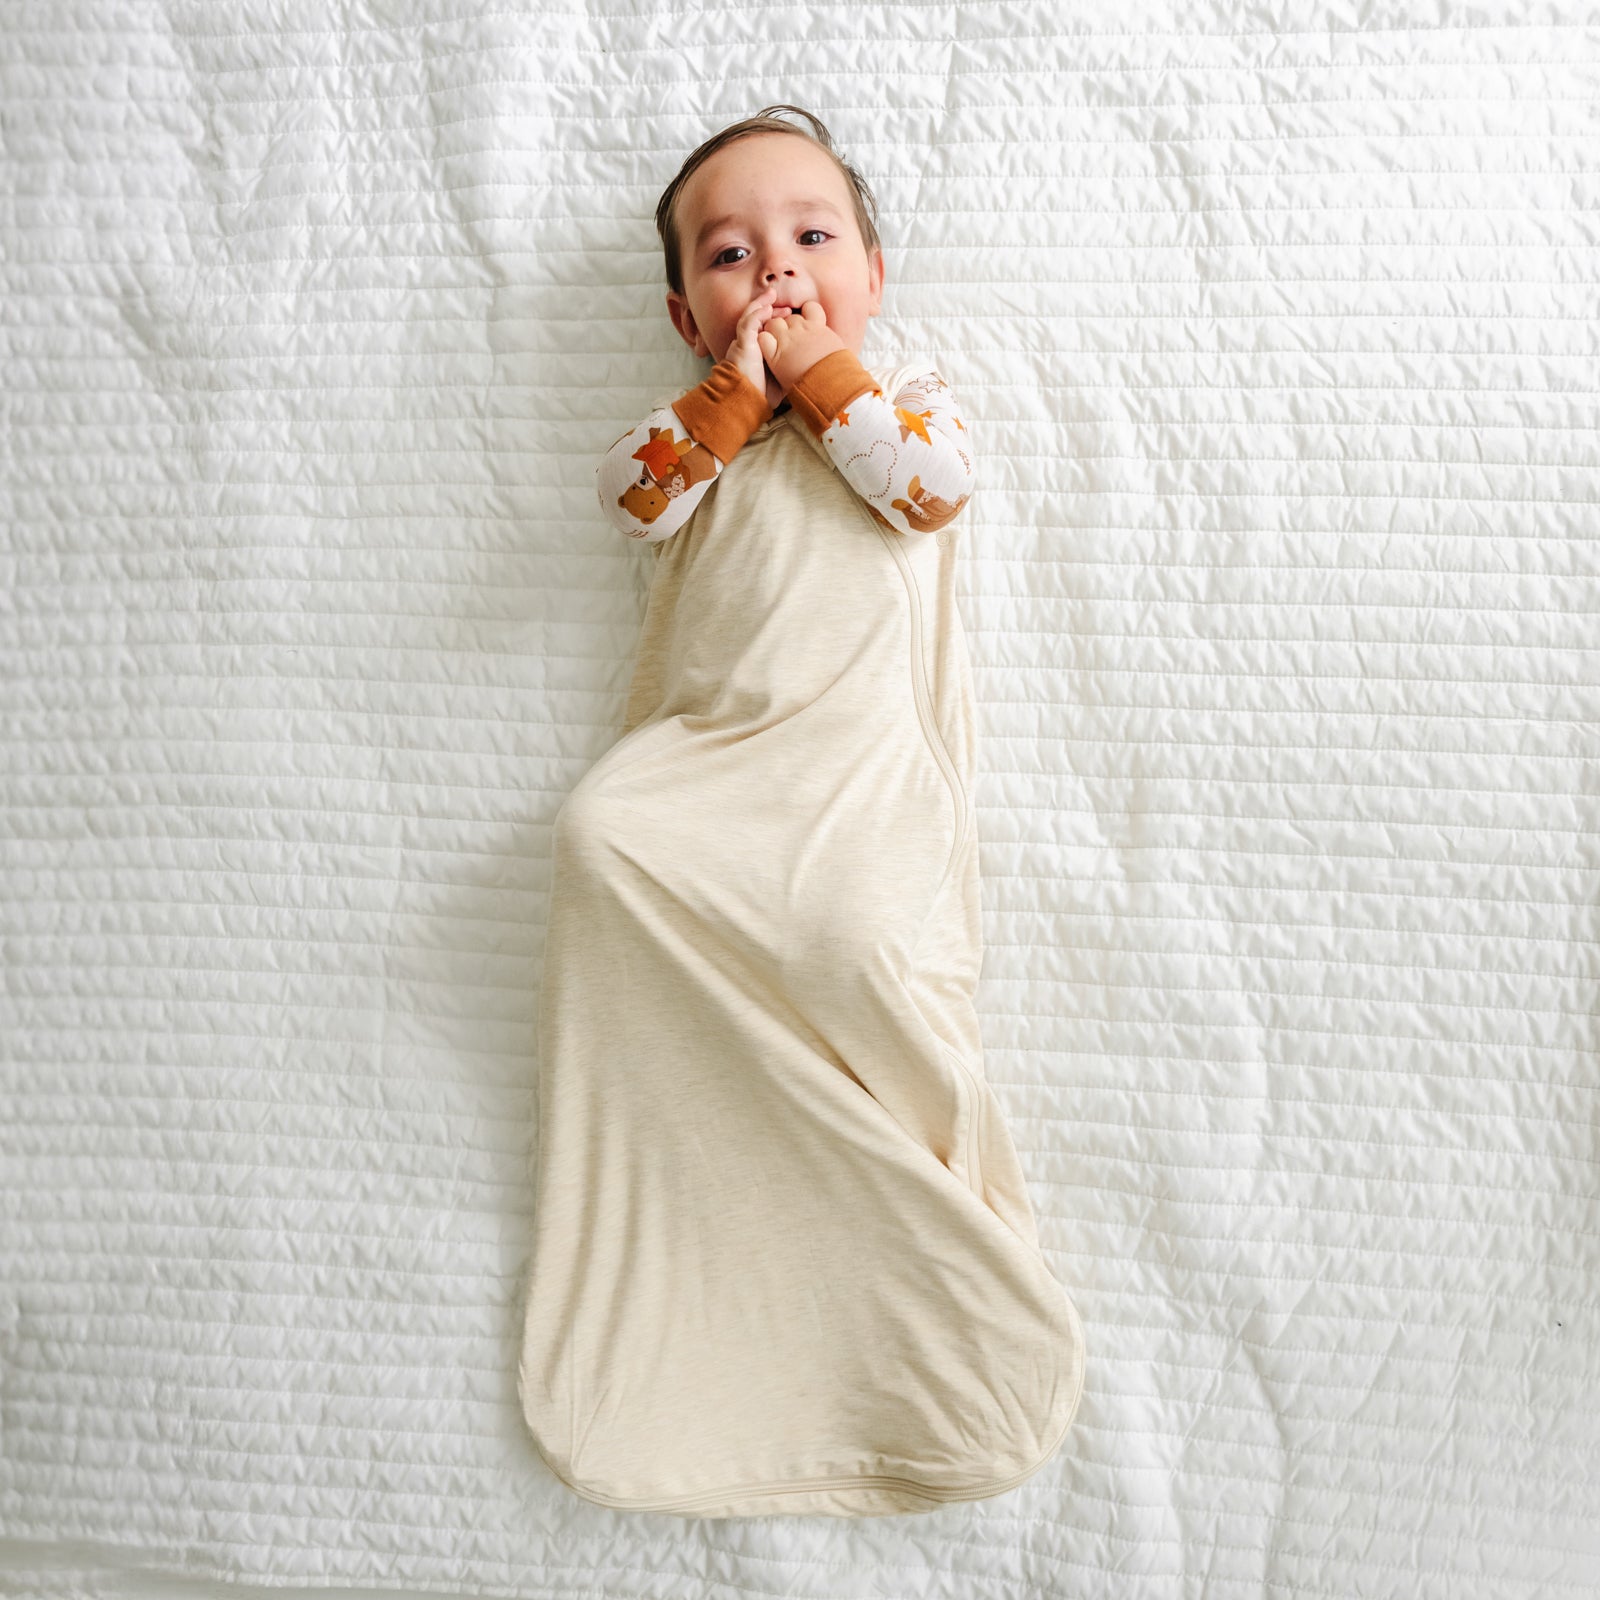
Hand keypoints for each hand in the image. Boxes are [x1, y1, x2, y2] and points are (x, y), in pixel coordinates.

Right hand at [726, 286, 785, 411]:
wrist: (746, 402)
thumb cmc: (761, 394)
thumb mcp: (781, 378)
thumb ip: (789, 368)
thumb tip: (808, 368)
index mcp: (758, 350)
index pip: (766, 329)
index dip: (778, 320)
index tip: (793, 315)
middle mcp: (750, 344)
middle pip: (759, 319)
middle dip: (771, 308)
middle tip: (784, 301)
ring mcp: (745, 343)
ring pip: (751, 317)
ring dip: (762, 304)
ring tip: (772, 294)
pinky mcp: (742, 344)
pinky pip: (747, 324)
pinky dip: (757, 314)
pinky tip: (766, 308)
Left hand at [757, 298, 845, 391]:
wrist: (830, 386)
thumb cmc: (838, 373)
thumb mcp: (839, 350)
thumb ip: (829, 341)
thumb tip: (831, 342)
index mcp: (819, 327)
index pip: (810, 308)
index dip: (805, 314)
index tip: (805, 324)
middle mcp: (802, 329)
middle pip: (789, 318)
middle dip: (788, 326)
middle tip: (790, 342)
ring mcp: (788, 341)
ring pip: (774, 324)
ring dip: (774, 331)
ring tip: (778, 346)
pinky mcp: (776, 355)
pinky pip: (764, 338)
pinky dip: (764, 342)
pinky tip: (769, 352)